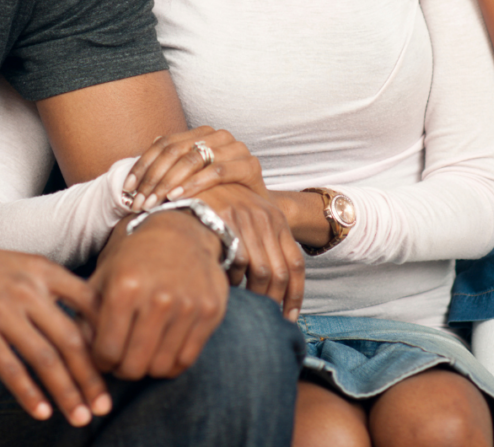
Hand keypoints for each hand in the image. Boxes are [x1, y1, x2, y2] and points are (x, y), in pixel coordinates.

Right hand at [0, 244, 108, 426]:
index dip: (107, 334)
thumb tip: (80, 325)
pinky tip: (43, 413)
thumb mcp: (16, 266)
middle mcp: (28, 287)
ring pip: (46, 358)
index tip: (117, 363)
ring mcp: (3, 310)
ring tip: (81, 417)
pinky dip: (30, 394)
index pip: (90, 302)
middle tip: (105, 405)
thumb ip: (47, 289)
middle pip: (72, 338)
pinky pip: (11, 369)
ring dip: (67, 392)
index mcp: (43, 268)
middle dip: (92, 376)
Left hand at [89, 211, 227, 379]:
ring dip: (147, 367)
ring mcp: (187, 306)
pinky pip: (186, 360)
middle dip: (122, 368)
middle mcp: (158, 298)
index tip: (103, 354)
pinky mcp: (209, 312)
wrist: (184, 228)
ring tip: (142, 352)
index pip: (107, 352)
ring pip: (160, 367)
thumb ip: (88, 311)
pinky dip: (171, 363)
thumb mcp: (105, 272)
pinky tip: (162, 348)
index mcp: (125, 286)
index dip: (100, 360)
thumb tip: (78, 349)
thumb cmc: (136, 252)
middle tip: (122, 358)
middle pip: (133, 366)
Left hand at [122, 126, 267, 210]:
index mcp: (200, 133)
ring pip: (193, 159)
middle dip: (153, 178)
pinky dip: (194, 184)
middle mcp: (217, 135)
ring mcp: (235, 147)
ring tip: (155, 202)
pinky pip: (217, 172)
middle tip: (139, 202)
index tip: (127, 190)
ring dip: (169, 182)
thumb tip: (134, 171)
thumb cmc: (219, 196)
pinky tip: (178, 197)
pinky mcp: (250, 165)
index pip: (163, 144)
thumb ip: (167, 171)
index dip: (142, 166)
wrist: (257, 209)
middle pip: (174, 150)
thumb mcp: (189, 181)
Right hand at [198, 184, 304, 322]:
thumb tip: (274, 285)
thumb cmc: (222, 202)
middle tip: (265, 317)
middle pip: (281, 272)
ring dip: (255, 293)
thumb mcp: (250, 216)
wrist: (198, 174)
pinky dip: (235, 277)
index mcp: (277, 220)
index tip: (289, 318)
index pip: (295, 264)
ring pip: (262, 270)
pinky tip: (228, 282)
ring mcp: (247, 217)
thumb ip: (263, 243)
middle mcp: (267, 218)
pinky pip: (238, 259)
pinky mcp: (226, 217)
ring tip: (246, 304)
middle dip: (274, 300)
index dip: (295, 295)